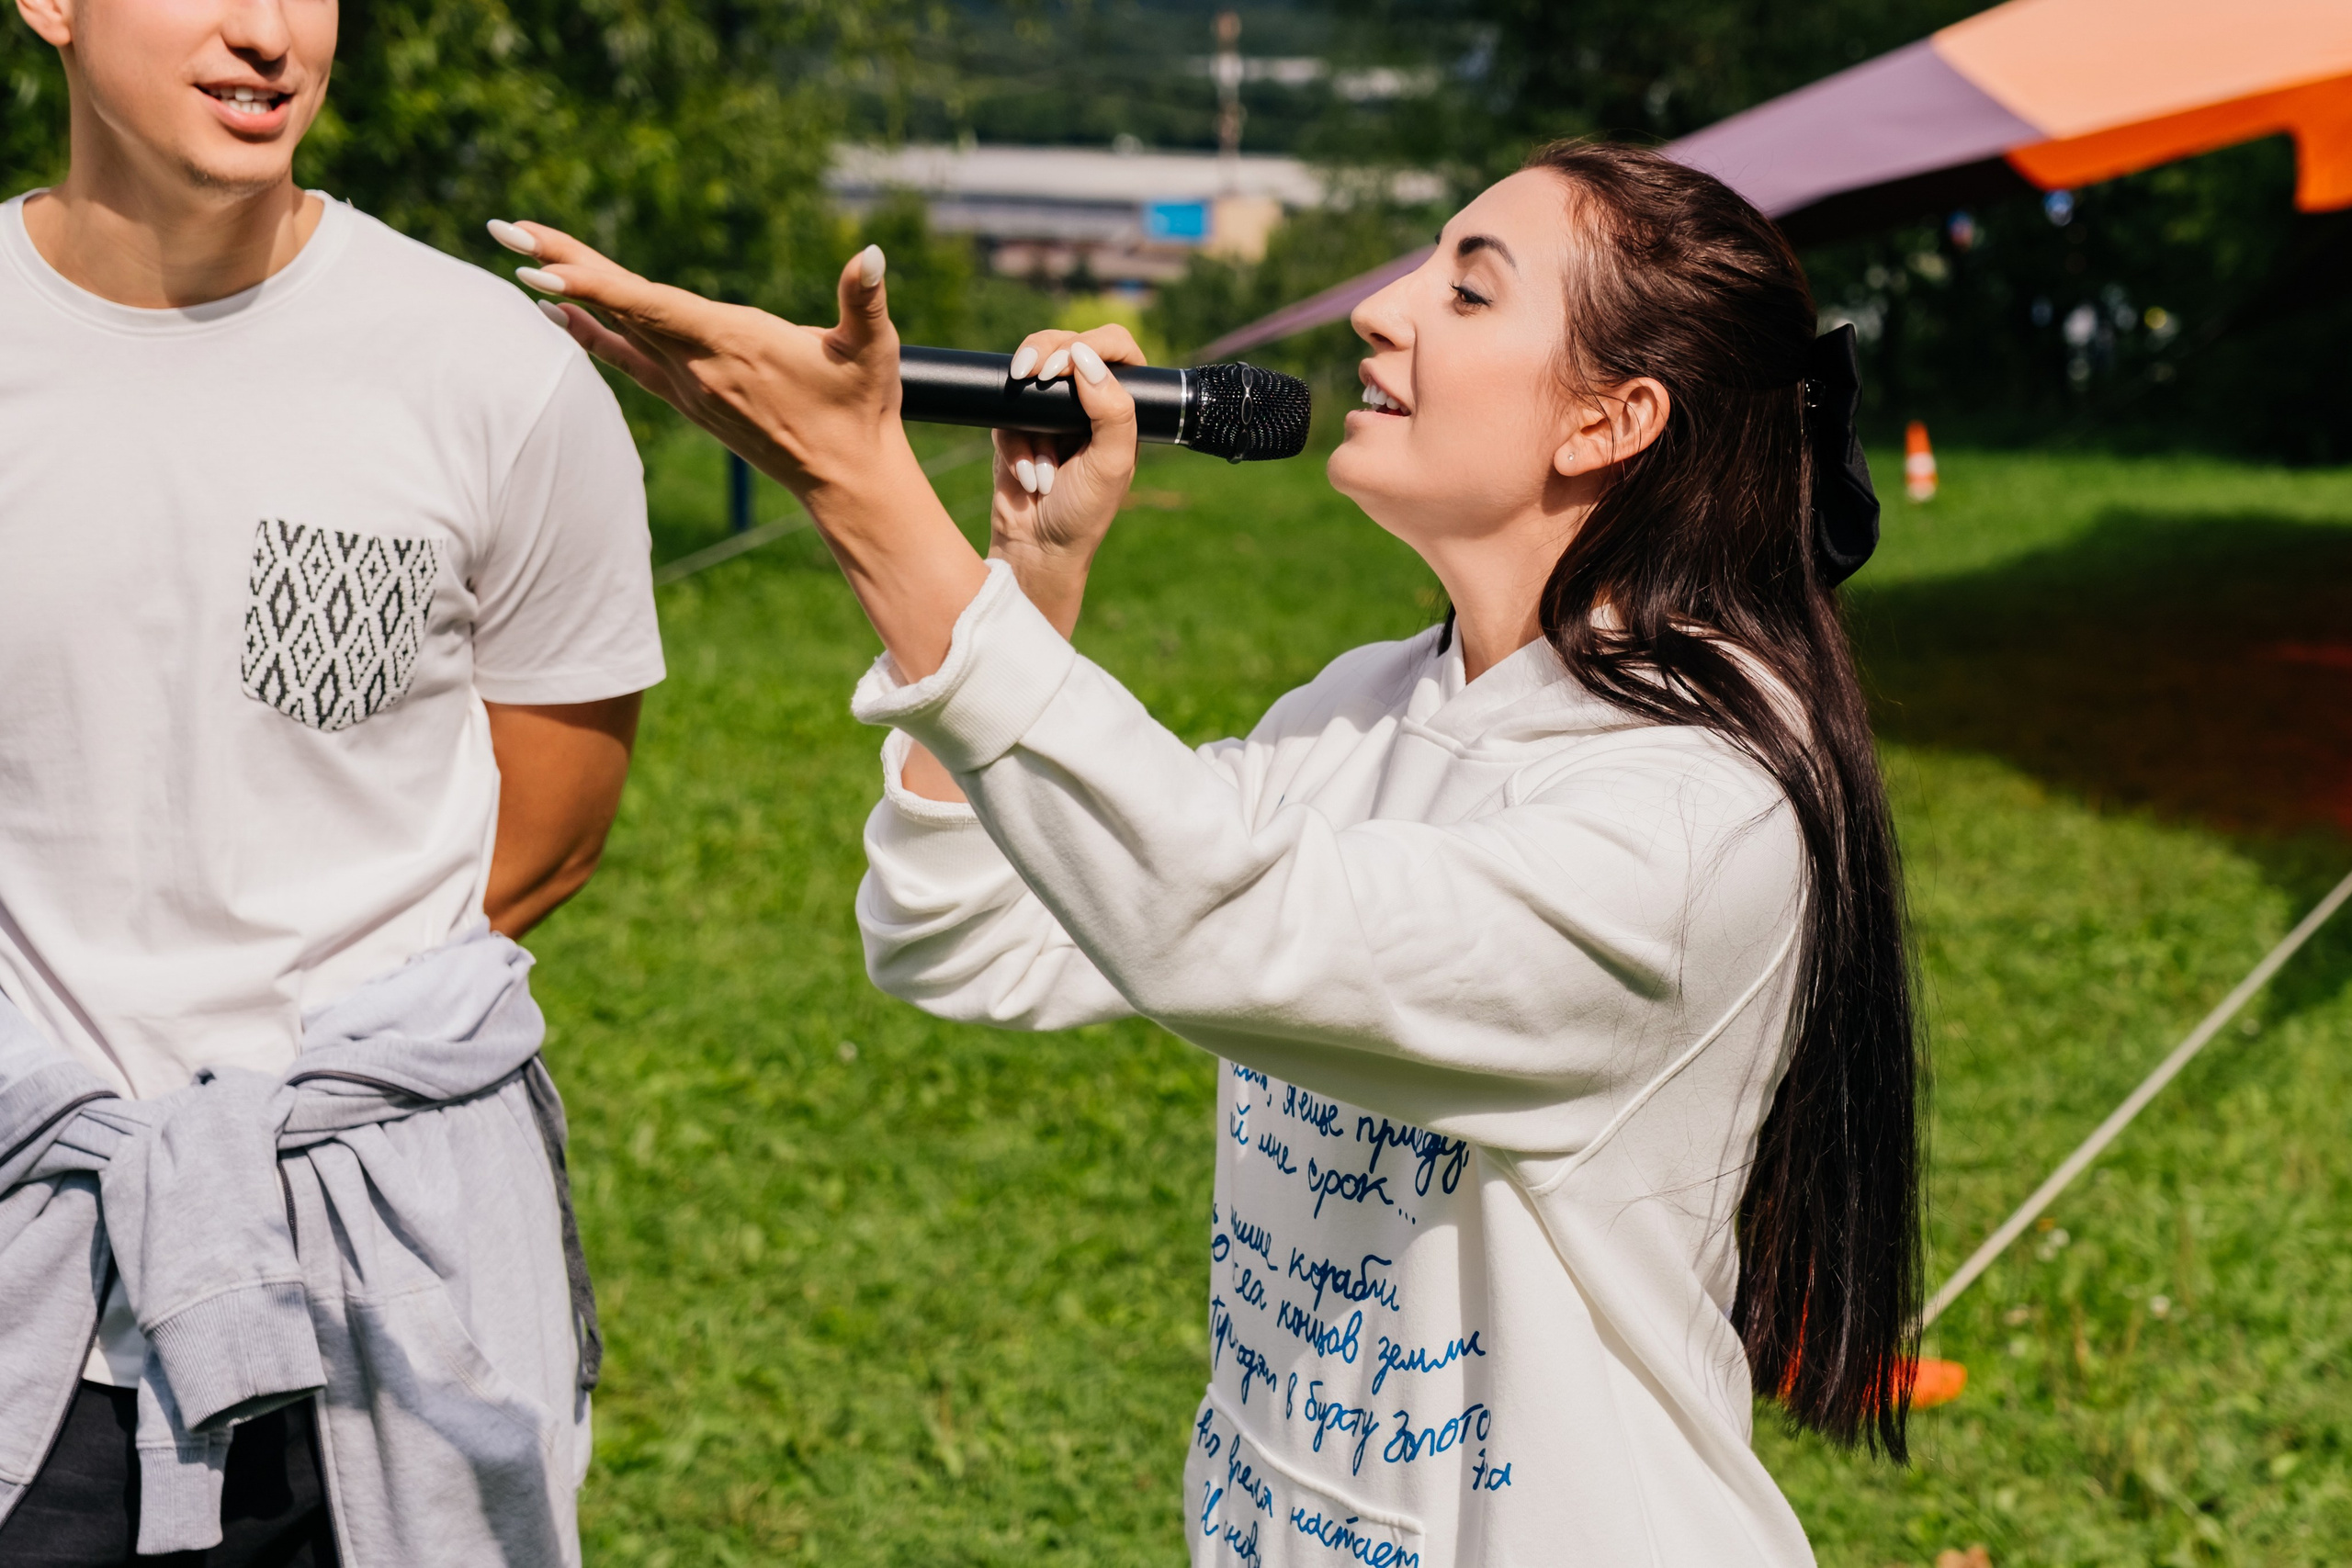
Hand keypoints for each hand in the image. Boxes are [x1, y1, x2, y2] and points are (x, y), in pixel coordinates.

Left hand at [507, 223, 914, 506]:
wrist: (846, 480)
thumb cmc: (862, 410)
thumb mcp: (874, 349)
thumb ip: (865, 299)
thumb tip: (872, 255)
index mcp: (734, 343)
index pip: (650, 306)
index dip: (594, 284)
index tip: (542, 264)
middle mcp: (698, 366)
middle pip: (619, 307)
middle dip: (560, 267)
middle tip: (504, 228)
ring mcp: (689, 386)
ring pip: (618, 328)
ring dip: (568, 291)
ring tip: (519, 256)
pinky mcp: (689, 398)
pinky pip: (627, 358)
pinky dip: (589, 331)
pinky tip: (554, 310)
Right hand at [990, 325, 1143, 635]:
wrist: (1037, 549)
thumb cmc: (1083, 512)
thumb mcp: (1111, 464)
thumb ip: (1112, 410)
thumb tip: (1085, 357)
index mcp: (1120, 405)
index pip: (1112, 347)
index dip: (1086, 344)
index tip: (1062, 367)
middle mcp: (1087, 403)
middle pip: (1064, 345)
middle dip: (1044, 358)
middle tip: (1030, 375)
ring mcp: (1049, 412)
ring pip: (1029, 372)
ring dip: (1032, 422)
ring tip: (1042, 465)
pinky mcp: (1015, 426)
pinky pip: (1005, 410)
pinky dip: (1014, 445)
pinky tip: (1028, 477)